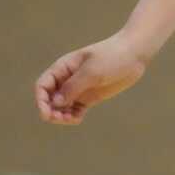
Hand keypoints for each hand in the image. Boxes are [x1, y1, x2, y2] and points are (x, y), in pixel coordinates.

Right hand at [34, 33, 148, 125]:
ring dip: (61, 115)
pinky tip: (77, 119)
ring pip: (61, 106)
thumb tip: (55, 102)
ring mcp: (78, 89)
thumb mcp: (92, 71)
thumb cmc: (112, 57)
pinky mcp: (89, 97)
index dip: (41, 100)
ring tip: (71, 120)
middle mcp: (67, 79)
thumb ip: (73, 86)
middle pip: (49, 98)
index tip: (47, 113)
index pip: (42, 85)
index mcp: (62, 68)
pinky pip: (75, 109)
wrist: (133, 54)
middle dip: (50, 110)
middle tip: (61, 119)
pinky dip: (73, 116)